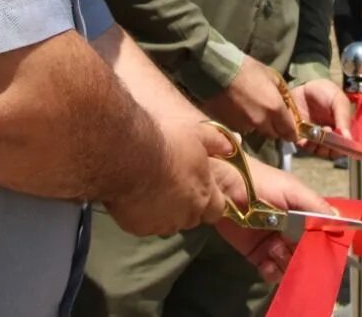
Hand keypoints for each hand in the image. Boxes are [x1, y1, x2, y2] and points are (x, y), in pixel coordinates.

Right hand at [105, 120, 226, 236]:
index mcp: (204, 195)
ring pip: (168, 224)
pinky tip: (135, 198)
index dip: (212, 202)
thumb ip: (217, 142)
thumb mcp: (197, 134)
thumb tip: (232, 147)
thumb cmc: (168, 144)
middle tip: (175, 187)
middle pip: (193, 218)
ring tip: (153, 191)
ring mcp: (162, 224)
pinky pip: (145, 225)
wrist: (129, 156)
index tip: (203, 191)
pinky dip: (143, 215)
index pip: (217, 210)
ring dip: (165, 212)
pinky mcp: (140, 228)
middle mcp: (186, 215)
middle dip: (188, 207)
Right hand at [202, 56, 297, 141]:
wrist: (217, 71)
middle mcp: (261, 122)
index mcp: (274, 108)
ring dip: (259, 125)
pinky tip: (240, 111)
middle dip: (275, 128)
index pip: (289, 131)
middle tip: (273, 118)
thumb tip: (287, 104)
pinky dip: (244, 123)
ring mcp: (244, 126)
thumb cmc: (246, 69)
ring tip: (253, 112)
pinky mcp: (230, 126)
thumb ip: (282, 93)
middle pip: (273, 134)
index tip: (291, 130)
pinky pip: (243, 128)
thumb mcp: (271, 76)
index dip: (292, 132)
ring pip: (257, 131)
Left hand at [212, 156, 334, 282]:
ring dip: (286, 263)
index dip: (325, 246)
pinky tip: (267, 262)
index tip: (327, 255)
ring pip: (291, 265)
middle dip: (304, 258)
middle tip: (293, 251)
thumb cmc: (261, 184)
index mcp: (303, 214)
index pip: (321, 235)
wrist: (225, 188)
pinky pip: (271, 271)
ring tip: (274, 249)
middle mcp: (291, 230)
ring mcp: (274, 243)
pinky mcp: (256, 254)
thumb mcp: (293, 190)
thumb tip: (340, 220)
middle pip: (307, 254)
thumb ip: (316, 207)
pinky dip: (272, 271)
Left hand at [288, 79, 353, 157]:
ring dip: (320, 145)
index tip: (342, 141)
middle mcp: (328, 136)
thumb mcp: (338, 100)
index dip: (344, 147)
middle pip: (332, 152)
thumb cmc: (324, 92)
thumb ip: (344, 117)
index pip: (345, 146)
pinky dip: (307, 144)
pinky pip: (304, 147)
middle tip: (329, 131)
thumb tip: (348, 138)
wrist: (303, 86)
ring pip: (319, 151)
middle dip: (332, 147)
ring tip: (319, 130)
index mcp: (340, 129)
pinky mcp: (299, 136)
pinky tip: (308, 135)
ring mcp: (314, 137)